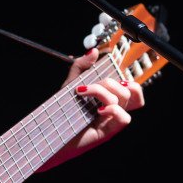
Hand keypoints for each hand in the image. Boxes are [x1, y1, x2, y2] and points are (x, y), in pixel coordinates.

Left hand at [41, 48, 145, 169]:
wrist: (50, 130)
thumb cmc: (62, 110)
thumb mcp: (70, 83)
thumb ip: (82, 66)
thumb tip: (94, 51)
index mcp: (108, 96)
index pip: (132, 87)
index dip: (128, 78)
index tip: (108, 72)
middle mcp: (113, 107)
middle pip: (128, 88)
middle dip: (106, 81)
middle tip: (85, 87)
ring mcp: (111, 119)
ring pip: (125, 98)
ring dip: (103, 92)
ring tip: (84, 94)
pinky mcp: (108, 130)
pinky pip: (125, 118)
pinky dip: (113, 110)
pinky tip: (98, 111)